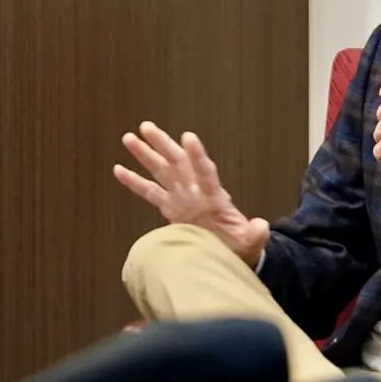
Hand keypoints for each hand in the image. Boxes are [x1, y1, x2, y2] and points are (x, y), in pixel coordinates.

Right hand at [113, 122, 269, 266]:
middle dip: (163, 145)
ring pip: (161, 171)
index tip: (188, 137)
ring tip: (129, 138)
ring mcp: (182, 197)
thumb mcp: (250, 242)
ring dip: (146, 155)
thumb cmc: (240, 246)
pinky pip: (149, 192)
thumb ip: (255, 234)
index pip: (205, 173)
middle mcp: (195, 192)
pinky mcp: (170, 208)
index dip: (197, 156)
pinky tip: (118, 170)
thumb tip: (262, 226)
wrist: (228, 254)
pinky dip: (134, 182)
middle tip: (147, 127)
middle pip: (177, 163)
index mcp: (214, 197)